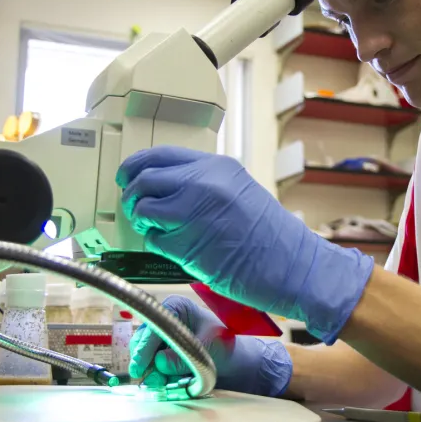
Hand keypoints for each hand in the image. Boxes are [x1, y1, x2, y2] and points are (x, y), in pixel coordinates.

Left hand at [116, 146, 373, 343]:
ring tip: (157, 229)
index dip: (136, 166)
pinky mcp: (188, 246)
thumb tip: (164, 187)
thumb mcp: (240, 191)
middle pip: (144, 179)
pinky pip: (154, 240)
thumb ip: (205, 183)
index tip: (127, 176)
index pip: (160, 155)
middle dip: (132, 195)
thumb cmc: (271, 235)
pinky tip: (177, 249)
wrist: (293, 266)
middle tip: (135, 209)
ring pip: (143, 209)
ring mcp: (194, 214)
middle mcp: (203, 184)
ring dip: (143, 221)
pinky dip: (158, 245)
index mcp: (217, 167)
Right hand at [130, 295, 291, 396]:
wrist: (233, 360)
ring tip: (163, 384)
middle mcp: (165, 319)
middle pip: (142, 339)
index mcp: (177, 307)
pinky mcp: (160, 352)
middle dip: (145, 362)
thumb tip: (160, 363)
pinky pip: (150, 365)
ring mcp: (161, 336)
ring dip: (151, 371)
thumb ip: (185, 357)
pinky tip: (168, 383)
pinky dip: (156, 375)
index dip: (145, 346)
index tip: (140, 366)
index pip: (154, 325)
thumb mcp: (209, 349)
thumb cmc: (225, 345)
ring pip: (143, 354)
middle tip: (151, 381)